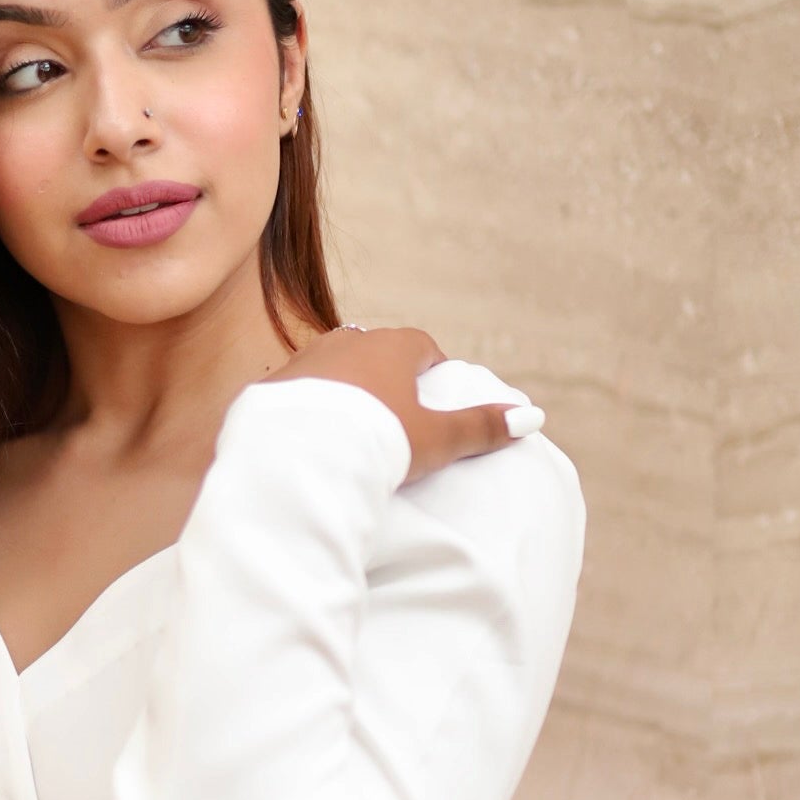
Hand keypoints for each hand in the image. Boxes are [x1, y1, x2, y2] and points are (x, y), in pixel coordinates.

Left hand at [276, 324, 543, 487]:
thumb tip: (532, 417)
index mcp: (389, 348)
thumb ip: (480, 427)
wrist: (297, 457)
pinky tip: (307, 435)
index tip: (436, 389)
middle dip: (384, 374)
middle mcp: (343, 343)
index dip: (431, 367)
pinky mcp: (267, 390)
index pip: (419, 346)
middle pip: (372, 351)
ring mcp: (302, 363)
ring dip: (340, 388)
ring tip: (349, 425)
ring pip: (329, 368)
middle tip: (394, 411)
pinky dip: (304, 408)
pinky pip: (292, 394)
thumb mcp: (435, 439)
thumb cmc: (375, 441)